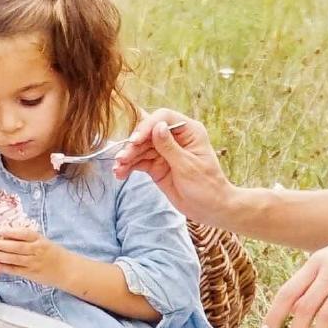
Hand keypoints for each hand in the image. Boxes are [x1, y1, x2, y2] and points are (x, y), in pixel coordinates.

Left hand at [0, 227, 74, 286]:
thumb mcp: (43, 241)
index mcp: (40, 240)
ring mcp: (34, 263)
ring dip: (0, 256)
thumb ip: (28, 238)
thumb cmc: (53, 253)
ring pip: (14, 259)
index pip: (24, 234)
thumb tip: (8, 233)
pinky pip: (16, 270)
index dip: (11, 233)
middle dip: (1, 245)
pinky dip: (5, 268)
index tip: (0, 231)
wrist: (67, 269)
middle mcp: (37, 251)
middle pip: (17, 247)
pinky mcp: (31, 274)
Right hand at [114, 107, 235, 225]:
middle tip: (121, 159)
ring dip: (127, 157)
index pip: (164, 118)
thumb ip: (170, 147)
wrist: (210, 209)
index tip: (135, 140)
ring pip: (140, 148)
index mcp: (189, 131)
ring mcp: (164, 151)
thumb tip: (157, 126)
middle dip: (133, 145)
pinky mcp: (156, 165)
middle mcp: (175, 138)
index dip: (147, 126)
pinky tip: (120, 174)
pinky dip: (128, 167)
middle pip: (147, 133)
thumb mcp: (188, 166)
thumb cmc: (206, 186)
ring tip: (118, 169)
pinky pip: (139, 162)